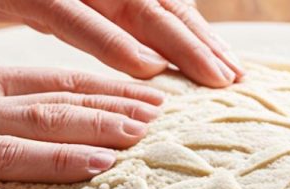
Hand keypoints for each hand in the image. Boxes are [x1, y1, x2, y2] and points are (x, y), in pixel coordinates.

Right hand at [0, 0, 243, 87]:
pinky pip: (73, 17)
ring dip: (175, 44)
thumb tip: (141, 56)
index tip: (229, 72)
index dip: (196, 39)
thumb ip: (97, 22)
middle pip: (159, 10)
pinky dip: (111, 41)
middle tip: (234, 79)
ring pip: (132, 9)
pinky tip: (143, 64)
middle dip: (199, 45)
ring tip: (210, 75)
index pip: (161, 10)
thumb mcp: (54, 4)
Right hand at [0, 67, 163, 188]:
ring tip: (111, 165)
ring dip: (63, 158)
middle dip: (103, 121)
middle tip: (152, 130)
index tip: (154, 100)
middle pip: (45, 115)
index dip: (107, 93)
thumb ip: (12, 98)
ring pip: (11, 152)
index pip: (55, 85)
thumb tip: (75, 107)